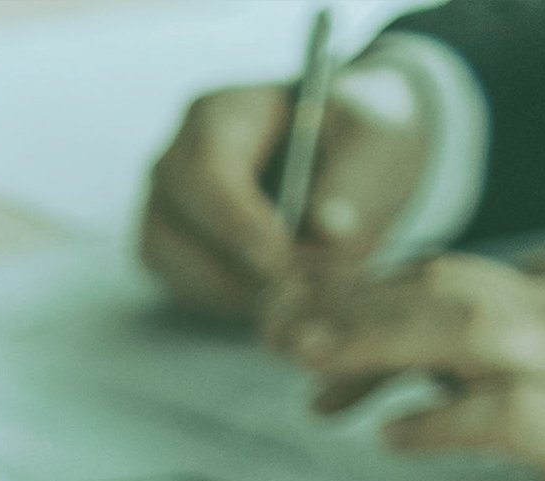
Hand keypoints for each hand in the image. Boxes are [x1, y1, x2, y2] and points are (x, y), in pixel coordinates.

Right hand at [142, 79, 432, 319]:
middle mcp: (175, 163)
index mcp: (218, 114)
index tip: (282, 259)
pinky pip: (187, 289)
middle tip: (298, 290)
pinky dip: (234, 302)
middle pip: (169, 228)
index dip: (237, 223)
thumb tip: (330, 231)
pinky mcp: (176, 254)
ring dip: (233, 292)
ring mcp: (166, 210)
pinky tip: (282, 296)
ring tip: (298, 293)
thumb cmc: (359, 132)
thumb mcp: (377, 136)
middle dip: (234, 269)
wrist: (353, 152)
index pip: (203, 173)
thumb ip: (355, 179)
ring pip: (172, 267)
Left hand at [277, 249, 544, 480]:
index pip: (445, 275)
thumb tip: (416, 389)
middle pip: (436, 286)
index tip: (304, 322)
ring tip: (306, 371)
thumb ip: (515, 355)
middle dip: (347, 307)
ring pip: (457, 326)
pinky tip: (391, 438)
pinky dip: (436, 421)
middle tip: (276, 334)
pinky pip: (494, 411)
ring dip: (373, 345)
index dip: (363, 296)